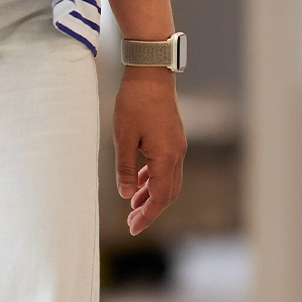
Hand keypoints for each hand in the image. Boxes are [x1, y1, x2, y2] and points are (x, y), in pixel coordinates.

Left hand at [114, 69, 186, 236]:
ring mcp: (177, 145)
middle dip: (151, 210)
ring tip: (134, 205)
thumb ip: (126, 169)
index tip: (133, 228)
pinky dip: (155, 179)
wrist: (151, 73)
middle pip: (168, 193)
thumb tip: (127, 195)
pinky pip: (168, 167)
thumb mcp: (123, 137)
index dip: (147, 216)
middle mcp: (177, 154)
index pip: (159, 198)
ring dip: (153, 195)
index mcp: (166, 157)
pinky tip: (141, 181)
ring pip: (169, 181)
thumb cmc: (135, 102)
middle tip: (132, 222)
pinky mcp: (173, 137)